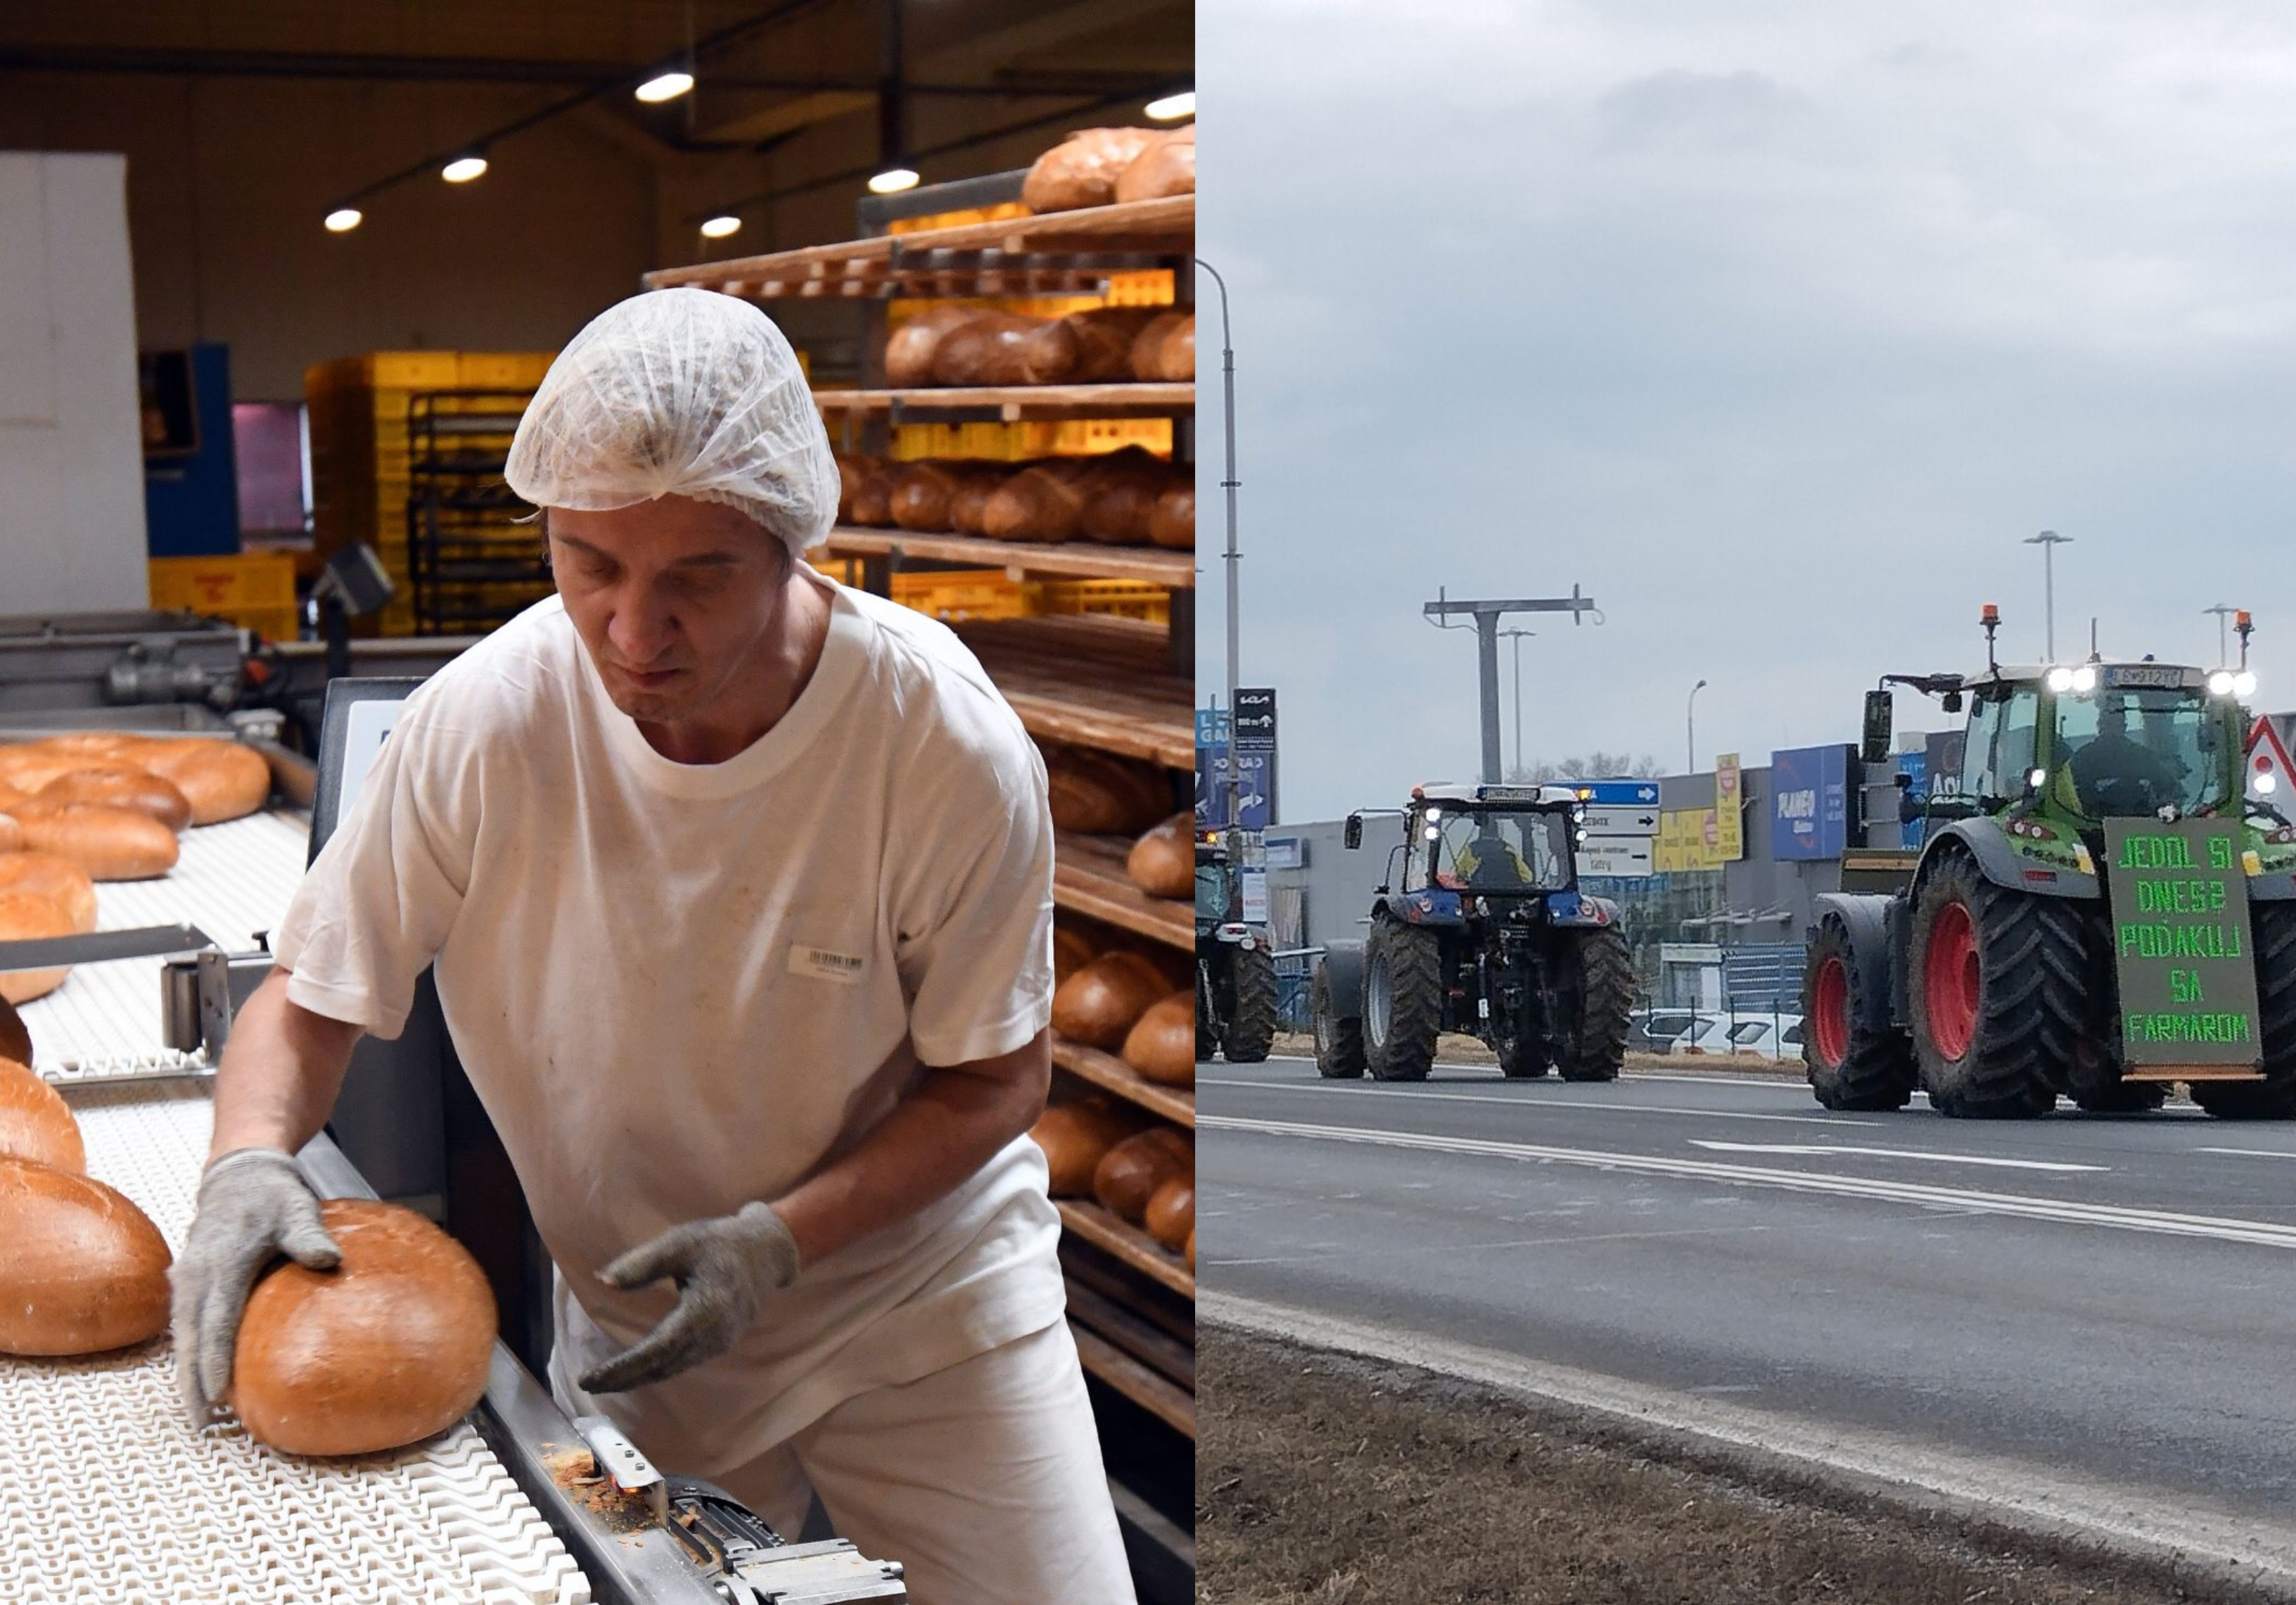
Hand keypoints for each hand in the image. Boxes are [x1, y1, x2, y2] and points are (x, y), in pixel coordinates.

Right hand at [170, 1148, 340, 1421]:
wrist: (239, 1174)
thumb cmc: (274, 1195)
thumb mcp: (297, 1209)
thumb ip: (310, 1236)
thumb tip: (330, 1260)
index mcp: (223, 1262)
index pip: (216, 1320)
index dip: (215, 1359)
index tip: (217, 1394)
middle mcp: (197, 1274)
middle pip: (191, 1338)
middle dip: (193, 1382)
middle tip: (202, 1424)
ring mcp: (187, 1278)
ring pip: (183, 1335)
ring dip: (187, 1373)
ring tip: (199, 1413)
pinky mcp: (188, 1281)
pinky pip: (185, 1324)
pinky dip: (190, 1353)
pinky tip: (199, 1379)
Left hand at [577, 1202, 799, 1393]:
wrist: (767, 1252)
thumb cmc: (721, 1242)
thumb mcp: (681, 1242)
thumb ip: (642, 1264)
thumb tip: (601, 1281)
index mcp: (704, 1311)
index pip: (655, 1350)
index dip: (621, 1368)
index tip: (590, 1378)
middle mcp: (713, 1335)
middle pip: (661, 1367)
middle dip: (623, 1379)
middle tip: (588, 1385)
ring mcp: (719, 1343)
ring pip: (672, 1369)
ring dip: (638, 1377)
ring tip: (605, 1381)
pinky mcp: (719, 1343)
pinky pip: (682, 1363)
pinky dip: (656, 1369)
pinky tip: (637, 1368)